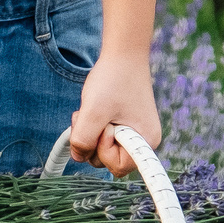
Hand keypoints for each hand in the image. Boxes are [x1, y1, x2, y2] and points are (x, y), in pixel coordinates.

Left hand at [66, 49, 162, 177]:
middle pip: (107, 159)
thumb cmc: (113, 79)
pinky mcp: (125, 125)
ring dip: (89, 132)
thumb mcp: (93, 111)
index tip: (103, 128)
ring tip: (91, 109)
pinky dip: (93, 125)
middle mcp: (143, 141)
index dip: (103, 151)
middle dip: (91, 139)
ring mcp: (134, 133)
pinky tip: (94, 109)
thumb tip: (78, 155)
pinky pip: (103, 136)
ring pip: (101, 148)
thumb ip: (83, 139)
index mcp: (145, 141)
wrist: (123, 54)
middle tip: (91, 114)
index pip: (118, 167)